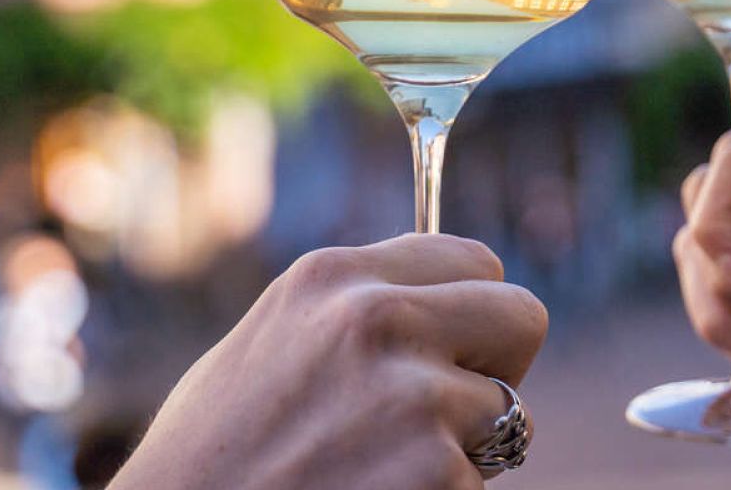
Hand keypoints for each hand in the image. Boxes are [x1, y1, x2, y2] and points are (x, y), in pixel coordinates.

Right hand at [112, 235, 545, 489]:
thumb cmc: (210, 459)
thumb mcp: (271, 346)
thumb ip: (351, 313)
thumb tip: (435, 301)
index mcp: (331, 277)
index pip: (473, 261)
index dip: (468, 314)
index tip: (448, 350)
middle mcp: (376, 320)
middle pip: (520, 315)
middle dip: (497, 366)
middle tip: (447, 412)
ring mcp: (413, 396)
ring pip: (506, 410)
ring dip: (464, 446)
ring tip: (380, 469)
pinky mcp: (437, 472)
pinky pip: (480, 479)